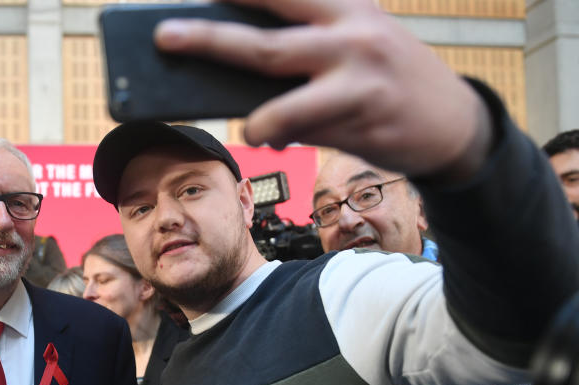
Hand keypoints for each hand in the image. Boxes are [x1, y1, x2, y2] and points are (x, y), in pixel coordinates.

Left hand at [153, 0, 491, 179]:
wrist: (456, 124)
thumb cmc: (392, 80)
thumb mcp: (360, 41)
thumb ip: (308, 45)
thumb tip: (238, 70)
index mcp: (346, 6)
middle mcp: (349, 34)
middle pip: (263, 40)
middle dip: (208, 39)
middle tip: (164, 36)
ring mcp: (354, 76)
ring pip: (277, 95)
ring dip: (252, 117)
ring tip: (247, 125)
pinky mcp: (358, 116)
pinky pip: (296, 130)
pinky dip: (276, 135)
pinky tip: (275, 136)